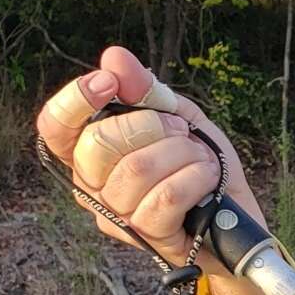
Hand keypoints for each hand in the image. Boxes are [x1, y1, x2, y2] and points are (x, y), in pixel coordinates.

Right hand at [35, 44, 263, 263]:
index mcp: (90, 155)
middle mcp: (93, 188)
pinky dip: (196, 176)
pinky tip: (208, 175)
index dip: (74, 101)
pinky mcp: (148, 237)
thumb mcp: (179, 118)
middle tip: (180, 130)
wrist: (238, 219)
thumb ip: (146, 91)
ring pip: (137, 169)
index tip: (108, 82)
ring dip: (182, 152)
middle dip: (149, 125)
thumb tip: (114, 58)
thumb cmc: (201, 168)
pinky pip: (166, 196)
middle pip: (98, 144)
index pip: (55, 128)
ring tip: (201, 157)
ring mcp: (118, 216)